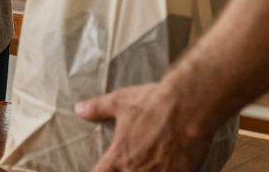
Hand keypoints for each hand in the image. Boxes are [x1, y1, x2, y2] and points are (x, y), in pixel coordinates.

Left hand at [76, 83, 210, 171]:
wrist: (189, 107)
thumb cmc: (153, 104)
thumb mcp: (120, 102)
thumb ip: (97, 109)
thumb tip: (79, 109)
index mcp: (120, 157)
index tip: (102, 169)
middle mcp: (137, 171)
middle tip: (127, 167)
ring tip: (147, 167)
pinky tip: (166, 168)